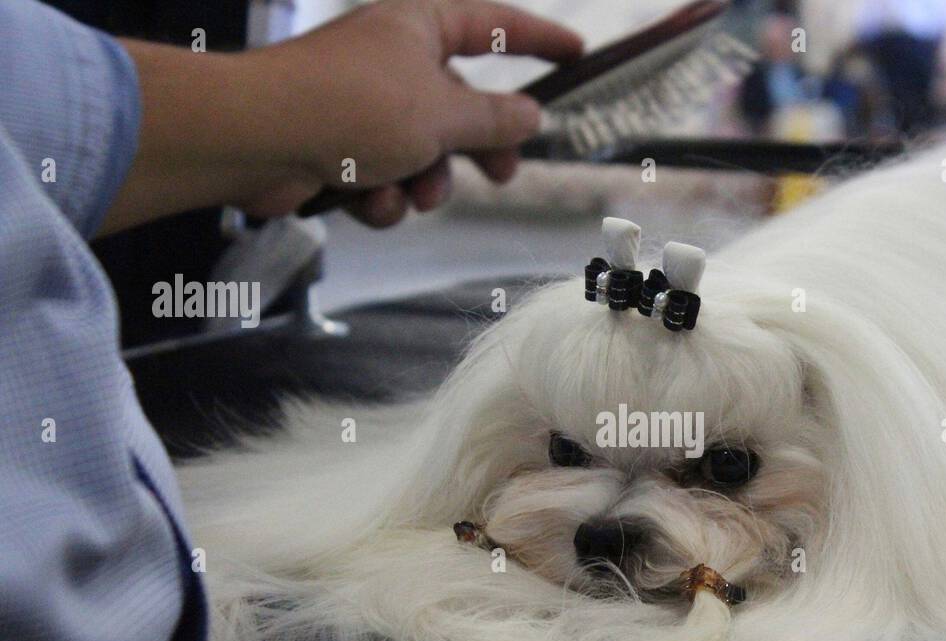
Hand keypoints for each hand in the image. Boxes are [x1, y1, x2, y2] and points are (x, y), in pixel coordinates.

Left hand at [103, 0, 582, 233]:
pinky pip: (384, 176)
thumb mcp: (442, 115)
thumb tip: (532, 116)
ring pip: (424, 152)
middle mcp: (392, 59)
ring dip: (426, 181)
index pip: (494, 23)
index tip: (576, 54)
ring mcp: (363, 105)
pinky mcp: (338, 149)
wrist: (255, 141)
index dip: (539, 39)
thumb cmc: (351, 109)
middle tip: (503, 175)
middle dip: (477, 148)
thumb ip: (495, 119)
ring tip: (416, 193)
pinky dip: (382, 195)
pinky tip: (367, 199)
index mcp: (418, 26)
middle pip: (460, 104)